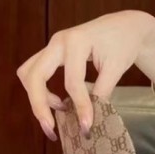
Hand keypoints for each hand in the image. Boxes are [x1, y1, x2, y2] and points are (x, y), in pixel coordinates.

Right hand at [16, 9, 154, 140]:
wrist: (126, 25)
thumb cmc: (124, 43)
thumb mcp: (117, 67)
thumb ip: (102, 92)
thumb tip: (88, 120)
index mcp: (77, 41)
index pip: (72, 81)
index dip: (79, 106)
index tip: (86, 127)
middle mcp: (59, 41)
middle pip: (34, 75)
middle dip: (39, 105)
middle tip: (51, 128)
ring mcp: (53, 45)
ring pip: (28, 73)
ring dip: (36, 96)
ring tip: (59, 113)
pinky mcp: (52, 51)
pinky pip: (35, 71)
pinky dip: (40, 89)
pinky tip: (60, 102)